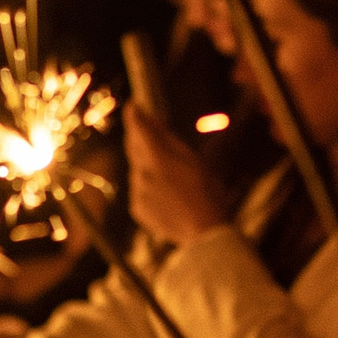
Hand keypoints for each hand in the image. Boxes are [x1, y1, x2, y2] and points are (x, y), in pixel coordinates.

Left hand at [126, 105, 229, 248]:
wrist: (203, 231)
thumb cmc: (206, 191)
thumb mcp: (194, 160)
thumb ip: (170, 141)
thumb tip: (155, 122)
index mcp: (157, 158)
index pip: (138, 129)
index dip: (133, 116)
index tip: (132, 106)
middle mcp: (141, 173)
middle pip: (133, 148)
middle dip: (138, 138)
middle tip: (146, 131)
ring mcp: (136, 192)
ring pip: (136, 171)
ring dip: (146, 166)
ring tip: (168, 175)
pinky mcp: (136, 208)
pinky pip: (139, 191)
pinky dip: (148, 187)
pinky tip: (166, 195)